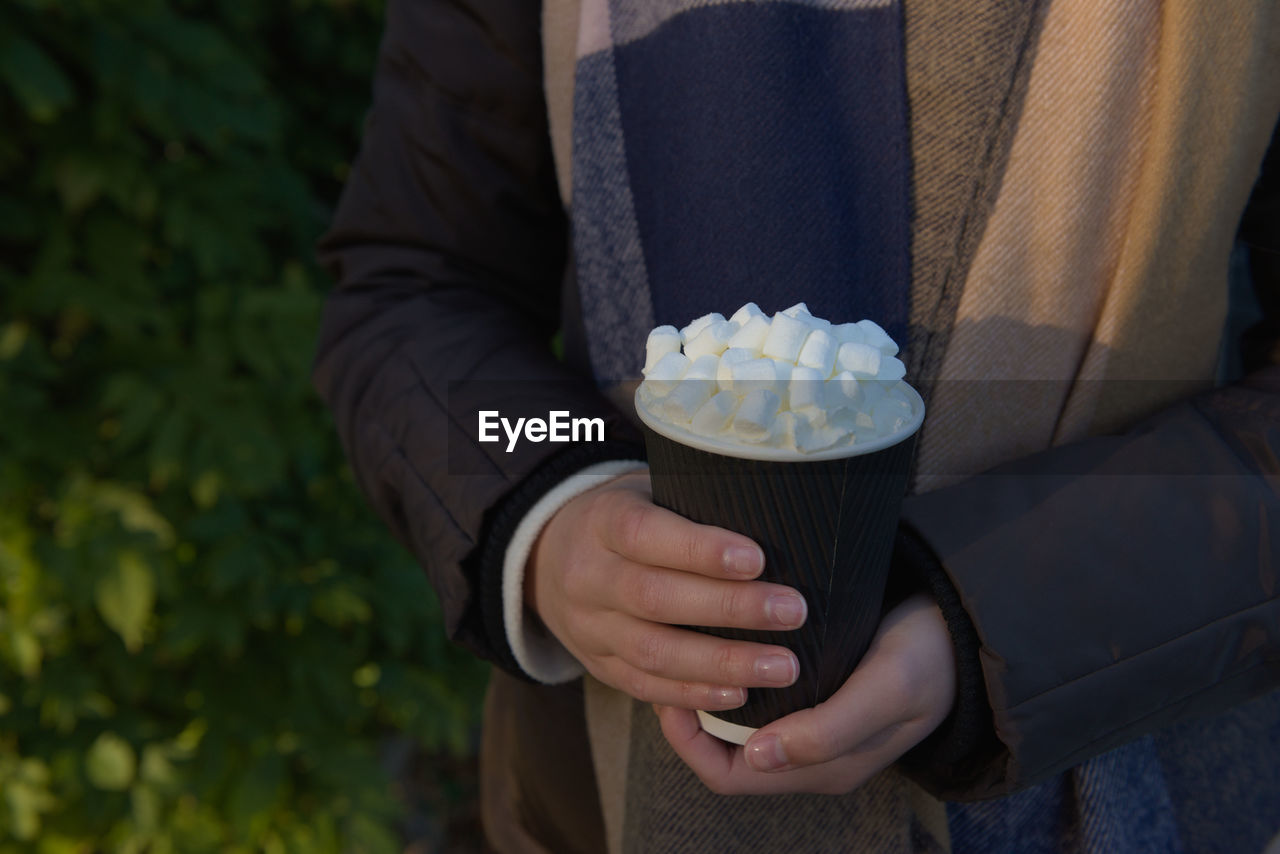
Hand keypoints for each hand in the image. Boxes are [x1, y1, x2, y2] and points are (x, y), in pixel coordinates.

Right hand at [526, 471, 807, 711]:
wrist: (548, 559)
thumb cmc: (626, 519)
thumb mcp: (644, 493)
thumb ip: (692, 507)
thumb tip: (775, 520)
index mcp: (600, 521)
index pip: (644, 533)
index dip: (699, 549)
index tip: (758, 558)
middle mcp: (587, 577)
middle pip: (654, 597)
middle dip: (729, 608)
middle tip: (792, 612)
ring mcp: (590, 627)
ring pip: (653, 651)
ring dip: (723, 662)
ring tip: (782, 666)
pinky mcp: (599, 665)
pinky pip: (645, 687)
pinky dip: (694, 695)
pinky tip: (741, 695)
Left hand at [654, 593, 954, 794]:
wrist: (966, 625)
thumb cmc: (928, 657)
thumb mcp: (885, 690)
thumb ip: (828, 729)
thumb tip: (758, 757)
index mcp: (823, 767)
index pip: (727, 775)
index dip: (689, 742)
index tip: (672, 690)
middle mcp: (811, 755)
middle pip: (722, 751)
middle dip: (689, 713)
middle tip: (671, 660)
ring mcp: (812, 724)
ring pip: (736, 724)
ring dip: (708, 693)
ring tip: (688, 646)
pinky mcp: (816, 692)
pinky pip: (757, 699)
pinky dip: (731, 676)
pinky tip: (722, 640)